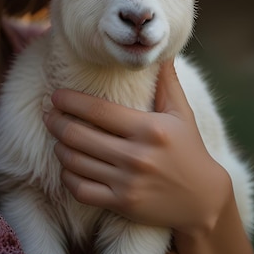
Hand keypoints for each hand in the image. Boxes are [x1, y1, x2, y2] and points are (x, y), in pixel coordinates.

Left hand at [42, 61, 230, 233]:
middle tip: (48, 115)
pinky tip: (67, 166)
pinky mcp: (122, 204)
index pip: (97, 110)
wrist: (204, 201)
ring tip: (56, 137)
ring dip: (59, 147)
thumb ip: (166, 81)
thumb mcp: (181, 112)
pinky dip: (67, 176)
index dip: (70, 101)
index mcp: (148, 128)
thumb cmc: (189, 148)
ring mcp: (127, 182)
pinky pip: (81, 189)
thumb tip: (161, 50)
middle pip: (78, 135)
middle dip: (56, 122)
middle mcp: (136, 156)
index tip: (56, 96)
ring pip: (75, 162)